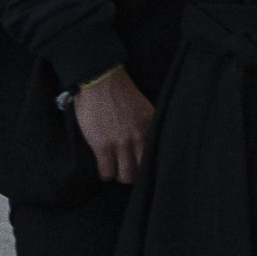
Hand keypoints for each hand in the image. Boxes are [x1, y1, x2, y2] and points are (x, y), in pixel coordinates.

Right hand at [71, 66, 154, 184]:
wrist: (101, 79)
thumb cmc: (119, 91)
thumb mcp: (143, 109)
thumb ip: (146, 126)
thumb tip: (144, 143)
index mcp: (150, 128)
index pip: (155, 157)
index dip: (147, 165)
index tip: (141, 165)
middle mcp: (139, 138)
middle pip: (142, 171)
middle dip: (134, 173)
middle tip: (126, 169)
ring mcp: (121, 143)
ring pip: (125, 176)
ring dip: (118, 175)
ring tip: (114, 170)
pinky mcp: (102, 146)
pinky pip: (106, 172)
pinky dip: (105, 174)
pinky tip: (104, 169)